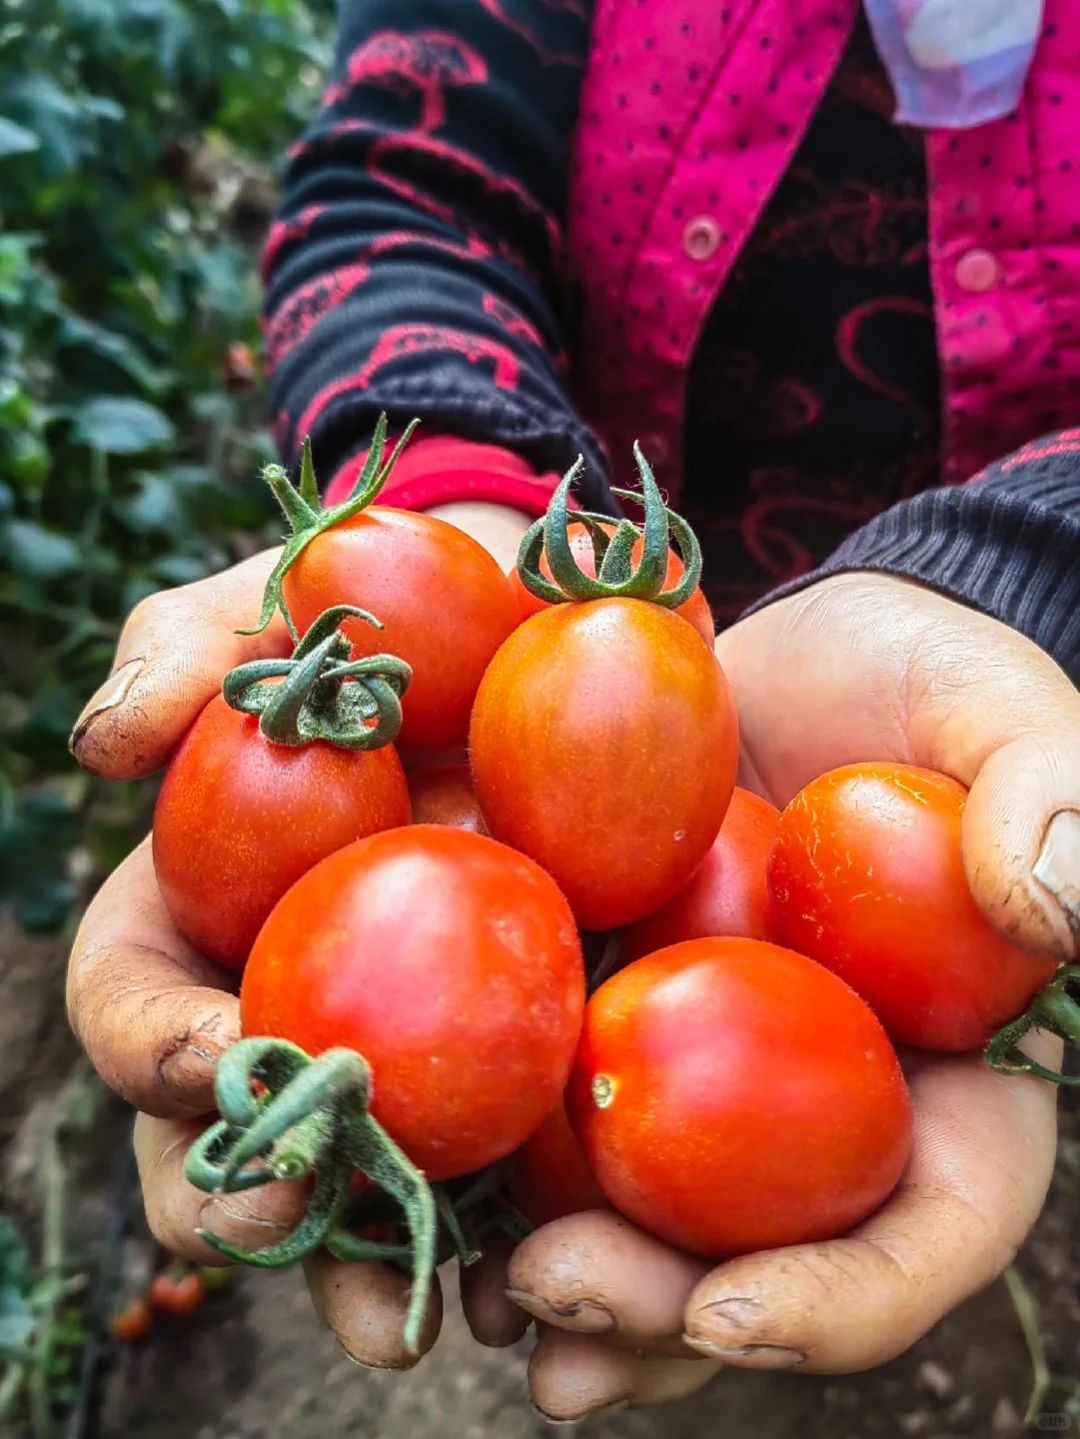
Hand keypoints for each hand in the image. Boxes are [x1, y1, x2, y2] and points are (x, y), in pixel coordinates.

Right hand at [68, 498, 530, 1370]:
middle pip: (228, 1135)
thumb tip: (106, 741)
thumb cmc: (414, 585)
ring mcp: (419, 1037)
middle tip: (294, 1223)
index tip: (210, 1058)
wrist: (570, 603)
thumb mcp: (302, 585)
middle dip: (240, 1199)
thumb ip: (199, 643)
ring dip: (374, 1262)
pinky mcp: (536, 1048)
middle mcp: (301, 992)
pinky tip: (556, 1268)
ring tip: (427, 1316)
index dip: (148, 1040)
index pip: (137, 994)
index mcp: (212, 899)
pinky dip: (520, 1230)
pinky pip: (514, 1169)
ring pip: (365, 1186)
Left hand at [486, 574, 1079, 1419]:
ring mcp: (703, 1078)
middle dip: (654, 1312)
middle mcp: (819, 1114)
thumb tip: (1051, 907)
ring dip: (549, 1278)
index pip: (922, 1234)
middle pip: (755, 1264)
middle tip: (552, 1303)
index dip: (840, 1301)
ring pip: (637, 1220)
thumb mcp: (1002, 717)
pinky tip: (402, 1169)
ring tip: (467, 1293)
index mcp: (947, 1082)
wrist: (785, 659)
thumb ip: (1048, 795)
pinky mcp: (600, 1014)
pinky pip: (543, 1106)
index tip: (733, 1314)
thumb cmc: (920, 690)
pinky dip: (480, 1155)